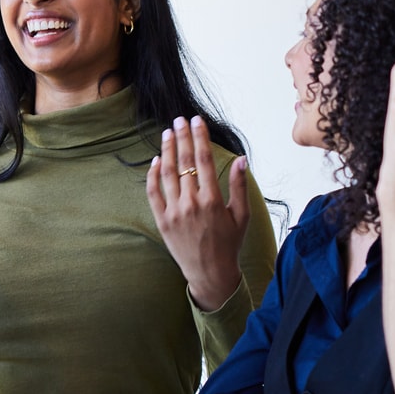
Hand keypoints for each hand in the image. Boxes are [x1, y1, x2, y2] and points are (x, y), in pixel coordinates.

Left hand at [146, 116, 249, 310]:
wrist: (210, 273)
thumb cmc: (229, 244)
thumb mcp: (241, 215)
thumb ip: (239, 186)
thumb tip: (241, 159)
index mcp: (212, 201)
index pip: (204, 160)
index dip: (199, 137)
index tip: (196, 121)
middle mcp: (191, 204)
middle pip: (185, 163)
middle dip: (182, 137)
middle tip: (179, 119)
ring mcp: (174, 213)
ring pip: (167, 174)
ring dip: (167, 151)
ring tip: (167, 134)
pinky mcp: (162, 221)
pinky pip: (153, 193)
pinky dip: (153, 175)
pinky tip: (156, 160)